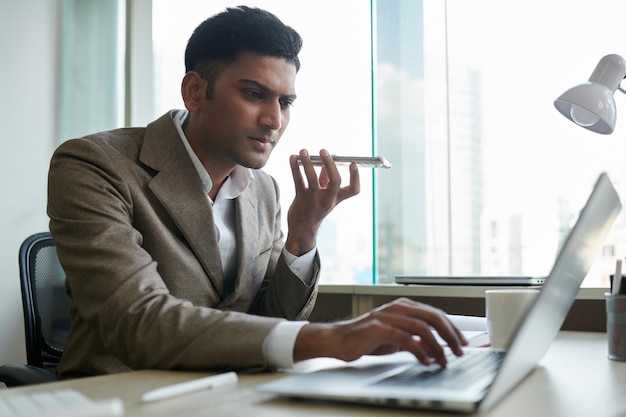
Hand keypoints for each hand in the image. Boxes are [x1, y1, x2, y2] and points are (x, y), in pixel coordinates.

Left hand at [284, 148, 359, 254]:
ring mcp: (314, 200)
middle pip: (335, 181)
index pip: (354, 190)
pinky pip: (298, 180)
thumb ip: (326, 177)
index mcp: (337, 198)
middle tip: (323, 151)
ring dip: (307, 163)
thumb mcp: (325, 195)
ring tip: (303, 151)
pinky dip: (294, 168)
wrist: (302, 228)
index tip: (353, 164)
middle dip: (330, 164)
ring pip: (312, 179)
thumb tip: (326, 158)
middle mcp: (328, 200)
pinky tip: (292, 158)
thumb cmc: (315, 207)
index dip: (356, 177)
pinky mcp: (300, 198)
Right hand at [293, 298, 467, 366]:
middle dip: (450, 335)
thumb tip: (436, 348)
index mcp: (403, 306)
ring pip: (421, 328)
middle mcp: (397, 308)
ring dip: (437, 346)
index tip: (462, 342)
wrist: (338, 339)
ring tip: (444, 360)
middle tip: (459, 351)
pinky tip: (425, 361)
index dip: (452, 328)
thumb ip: (413, 337)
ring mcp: (387, 316)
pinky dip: (419, 350)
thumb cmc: (365, 338)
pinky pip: (405, 339)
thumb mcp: (395, 336)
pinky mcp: (378, 328)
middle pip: (432, 317)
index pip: (434, 314)